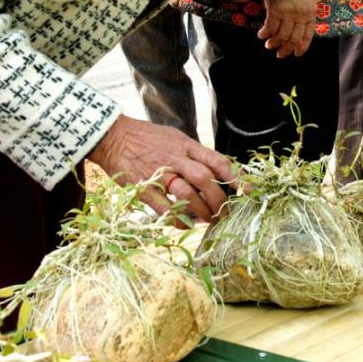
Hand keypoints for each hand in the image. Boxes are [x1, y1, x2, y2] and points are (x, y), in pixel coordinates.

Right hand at [87, 116, 234, 221]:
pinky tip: (184, 224)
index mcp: (186, 146)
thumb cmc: (147, 138)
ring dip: (201, 211)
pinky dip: (177, 219)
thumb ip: (194, 153)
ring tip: (208, 220)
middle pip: (204, 179)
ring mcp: (159, 173)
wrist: (113, 137)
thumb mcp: (175, 137)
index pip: (217, 160)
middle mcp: (175, 159)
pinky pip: (163, 208)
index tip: (249, 190)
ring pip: (187, 194)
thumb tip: (216, 170)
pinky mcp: (143, 187)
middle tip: (224, 212)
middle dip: (218, 199)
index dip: (236, 176)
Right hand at [257, 0, 316, 57]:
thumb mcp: (302, 0)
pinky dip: (264, 34)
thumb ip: (299, 15)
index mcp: (311, 12)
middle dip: (286, 49)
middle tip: (279, 54)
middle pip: (294, 38)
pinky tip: (261, 35)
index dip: (302, 47)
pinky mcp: (275, 9)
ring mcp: (288, 12)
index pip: (308, 35)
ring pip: (281, 36)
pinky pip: (269, 28)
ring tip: (268, 45)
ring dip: (274, 43)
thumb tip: (290, 33)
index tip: (296, 55)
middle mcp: (301, 14)